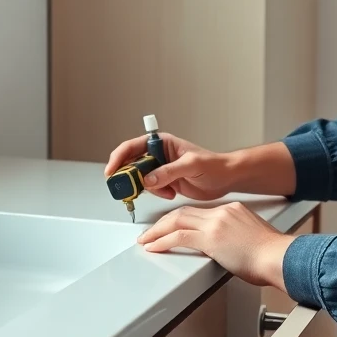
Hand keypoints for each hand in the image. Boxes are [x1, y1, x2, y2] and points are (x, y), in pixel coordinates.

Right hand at [103, 133, 236, 200]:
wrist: (225, 179)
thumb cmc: (214, 165)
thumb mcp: (191, 165)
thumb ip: (168, 171)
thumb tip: (149, 179)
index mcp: (161, 143)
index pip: (132, 147)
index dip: (118, 158)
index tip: (112, 171)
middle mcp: (158, 155)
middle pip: (131, 164)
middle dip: (129, 177)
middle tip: (131, 188)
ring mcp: (160, 169)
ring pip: (139, 179)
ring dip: (146, 188)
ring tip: (164, 191)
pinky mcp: (164, 182)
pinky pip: (149, 189)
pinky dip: (156, 194)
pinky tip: (170, 193)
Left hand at [136, 202, 291, 288]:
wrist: (280, 258)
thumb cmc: (272, 256)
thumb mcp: (251, 238)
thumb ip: (236, 237)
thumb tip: (228, 249)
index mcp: (232, 210)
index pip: (198, 210)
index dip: (179, 219)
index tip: (169, 226)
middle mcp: (222, 212)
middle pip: (183, 212)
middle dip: (162, 223)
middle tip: (149, 233)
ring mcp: (215, 224)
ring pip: (176, 221)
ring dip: (157, 231)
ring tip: (146, 240)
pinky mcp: (211, 239)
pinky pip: (179, 237)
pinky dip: (163, 241)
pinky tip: (154, 247)